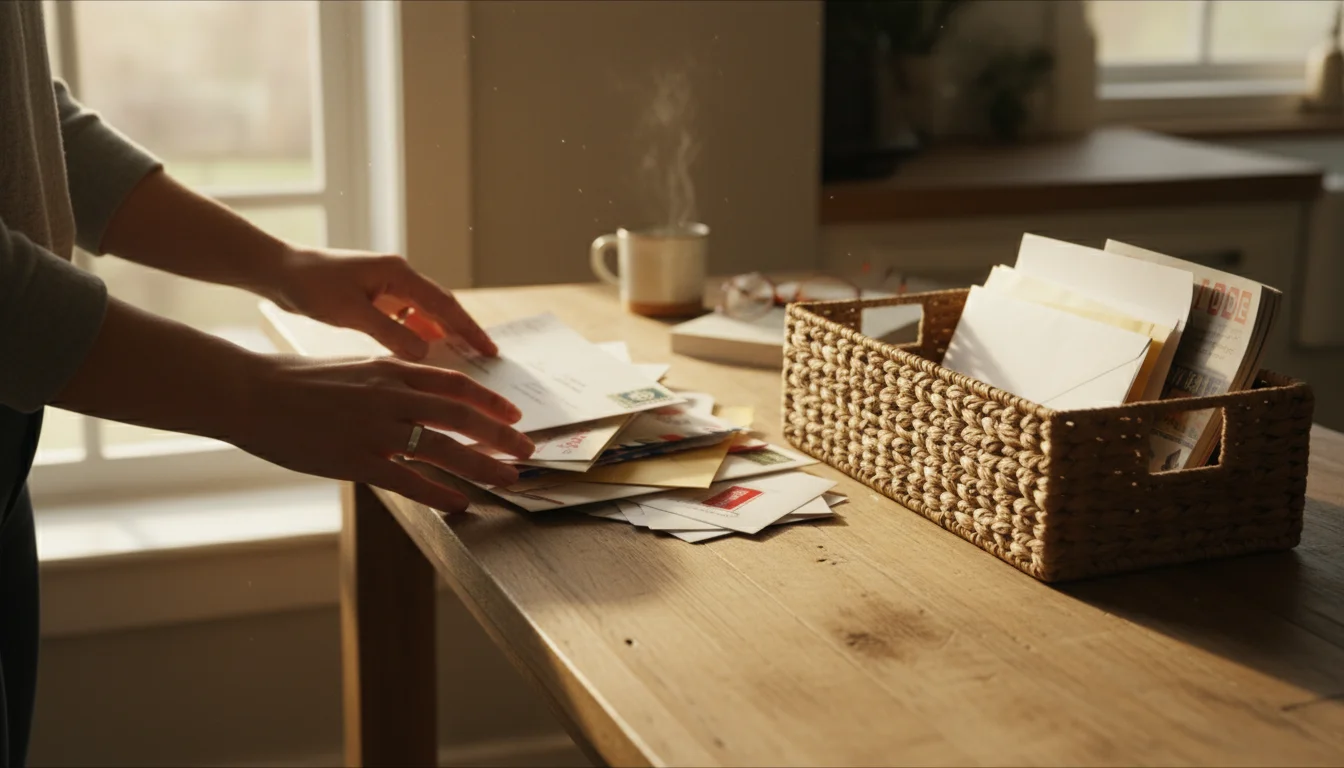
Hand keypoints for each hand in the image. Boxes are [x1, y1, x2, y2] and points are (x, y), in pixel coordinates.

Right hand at [238, 355, 534, 512]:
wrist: (252, 393)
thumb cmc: (298, 380)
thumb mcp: (353, 367)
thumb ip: (389, 379)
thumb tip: (421, 391)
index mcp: (390, 371)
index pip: (454, 385)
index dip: (489, 401)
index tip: (514, 413)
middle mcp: (390, 396)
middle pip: (461, 416)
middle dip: (500, 435)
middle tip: (527, 450)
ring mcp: (374, 429)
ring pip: (444, 450)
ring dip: (483, 467)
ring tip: (509, 479)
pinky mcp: (355, 460)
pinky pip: (408, 481)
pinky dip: (440, 494)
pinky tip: (461, 505)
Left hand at [270, 247, 497, 359]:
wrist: (278, 271)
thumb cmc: (310, 285)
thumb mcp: (351, 312)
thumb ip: (390, 332)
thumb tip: (425, 352)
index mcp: (398, 273)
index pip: (445, 304)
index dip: (469, 329)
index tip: (488, 349)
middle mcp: (398, 276)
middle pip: (441, 307)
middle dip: (463, 331)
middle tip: (485, 356)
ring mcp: (386, 286)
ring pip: (424, 313)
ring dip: (441, 334)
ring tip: (460, 359)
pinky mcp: (374, 297)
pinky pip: (405, 318)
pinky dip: (417, 334)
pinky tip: (421, 352)